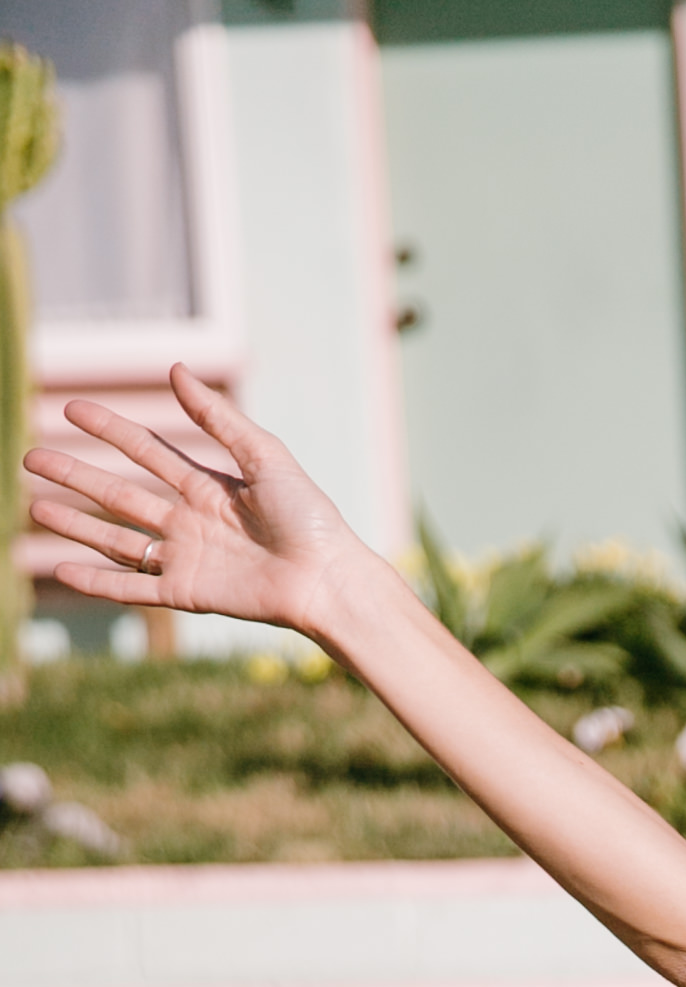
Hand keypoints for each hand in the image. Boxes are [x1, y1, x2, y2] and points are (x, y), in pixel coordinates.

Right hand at [27, 365, 365, 643]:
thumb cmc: (308, 517)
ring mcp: (186, 558)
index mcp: (208, 485)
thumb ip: (217, 418)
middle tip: (32, 458)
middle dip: (76, 476)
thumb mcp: (263, 456)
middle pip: (120, 494)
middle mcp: (190, 521)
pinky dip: (99, 583)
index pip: (146, 451)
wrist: (328, 577)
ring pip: (118, 540)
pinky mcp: (189, 593)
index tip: (72, 409)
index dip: (109, 430)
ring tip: (34, 509)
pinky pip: (135, 589)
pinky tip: (64, 572)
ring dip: (76, 525)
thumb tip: (176, 369)